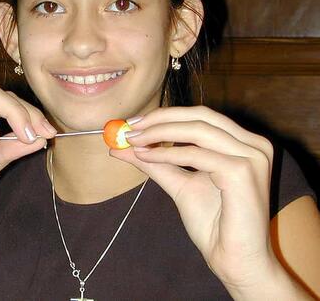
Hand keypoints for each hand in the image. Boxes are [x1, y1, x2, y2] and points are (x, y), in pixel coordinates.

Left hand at [110, 106, 278, 291]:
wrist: (234, 260)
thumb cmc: (213, 224)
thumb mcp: (179, 183)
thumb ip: (156, 162)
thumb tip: (121, 146)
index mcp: (243, 143)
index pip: (201, 116)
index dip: (166, 115)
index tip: (135, 122)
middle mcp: (253, 144)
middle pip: (200, 115)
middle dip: (161, 118)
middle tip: (130, 127)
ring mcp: (252, 156)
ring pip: (197, 130)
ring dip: (159, 133)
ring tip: (133, 141)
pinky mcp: (243, 171)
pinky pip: (197, 154)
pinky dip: (167, 153)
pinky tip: (146, 157)